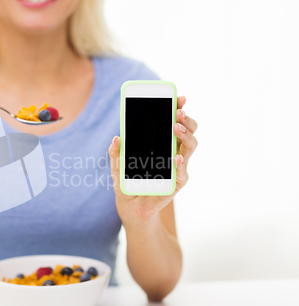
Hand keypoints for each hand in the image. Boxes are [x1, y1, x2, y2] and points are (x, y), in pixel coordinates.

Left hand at [108, 96, 197, 219]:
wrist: (132, 208)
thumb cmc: (128, 184)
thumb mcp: (117, 168)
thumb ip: (116, 154)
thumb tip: (116, 138)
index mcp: (162, 144)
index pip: (174, 123)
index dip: (178, 109)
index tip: (178, 97)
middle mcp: (174, 153)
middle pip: (188, 131)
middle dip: (186, 119)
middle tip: (178, 111)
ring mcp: (178, 167)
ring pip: (190, 147)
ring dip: (186, 135)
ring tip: (176, 127)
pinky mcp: (177, 183)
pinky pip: (182, 171)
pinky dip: (180, 162)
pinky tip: (176, 155)